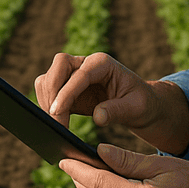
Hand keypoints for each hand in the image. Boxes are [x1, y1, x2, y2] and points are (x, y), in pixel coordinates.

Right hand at [35, 51, 188, 153]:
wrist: (140, 104)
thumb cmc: (141, 102)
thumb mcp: (136, 107)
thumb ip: (118, 110)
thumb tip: (99, 117)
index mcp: (103, 63)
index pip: (79, 74)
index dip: (66, 92)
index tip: (57, 112)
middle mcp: (86, 64)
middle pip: (58, 66)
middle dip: (52, 92)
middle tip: (54, 119)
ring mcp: (74, 74)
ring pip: (49, 78)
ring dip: (47, 100)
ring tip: (56, 124)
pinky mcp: (67, 89)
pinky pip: (48, 93)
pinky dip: (47, 106)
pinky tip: (56, 122)